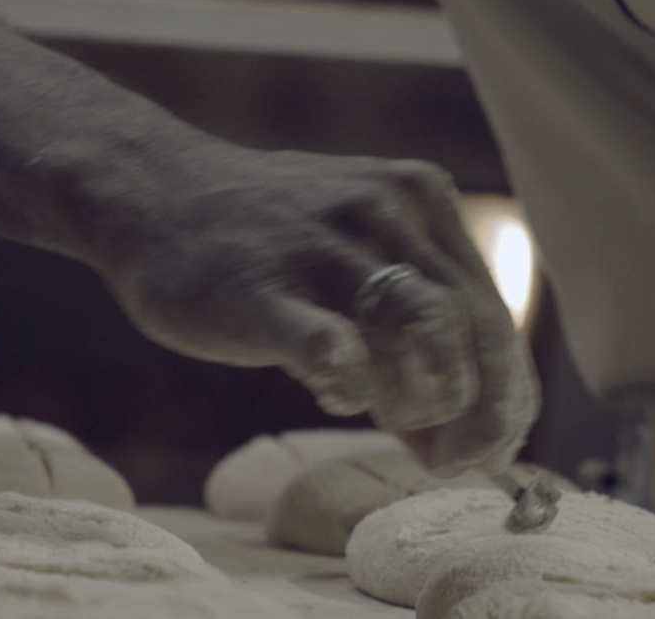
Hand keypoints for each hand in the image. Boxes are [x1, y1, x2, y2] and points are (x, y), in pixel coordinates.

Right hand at [83, 144, 538, 472]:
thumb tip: (453, 443)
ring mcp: (323, 247)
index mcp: (420, 201)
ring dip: (427, 399)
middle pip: (474, 329)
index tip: (487, 448)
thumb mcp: (352, 263)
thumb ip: (409, 337)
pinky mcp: (261, 290)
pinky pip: (334, 351)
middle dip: (480, 414)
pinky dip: (350, 389)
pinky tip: (330, 390)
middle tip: (452, 462)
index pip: (492, 314)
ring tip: (390, 418)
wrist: (150, 193)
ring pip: (427, 332)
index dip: (504, 396)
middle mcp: (385, 211)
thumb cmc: (263, 242)